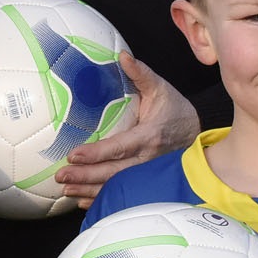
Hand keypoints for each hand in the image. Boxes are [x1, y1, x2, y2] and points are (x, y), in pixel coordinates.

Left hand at [57, 53, 199, 207]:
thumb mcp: (161, 88)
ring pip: (116, 186)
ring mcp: (147, 174)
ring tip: (66, 190)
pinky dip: (101, 200)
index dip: (96, 153)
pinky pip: (122, 194)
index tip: (73, 155)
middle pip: (114, 172)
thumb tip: (122, 56)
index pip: (119, 147)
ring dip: (89, 190)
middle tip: (61, 177)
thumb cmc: (174, 109)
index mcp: (149, 136)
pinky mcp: (146, 182)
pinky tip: (82, 201)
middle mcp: (148, 159)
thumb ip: (141, 74)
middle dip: (85, 176)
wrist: (196, 134)